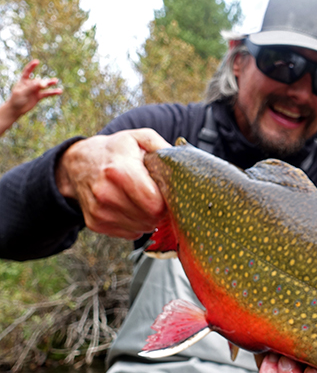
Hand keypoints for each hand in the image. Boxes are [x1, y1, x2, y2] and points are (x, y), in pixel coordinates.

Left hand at [9, 59, 61, 115]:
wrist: (16, 109)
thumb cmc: (16, 99)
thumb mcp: (22, 93)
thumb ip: (31, 88)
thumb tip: (41, 83)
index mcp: (23, 81)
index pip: (27, 72)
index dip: (31, 67)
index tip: (37, 62)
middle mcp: (30, 84)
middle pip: (38, 81)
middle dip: (42, 83)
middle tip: (44, 85)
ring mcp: (35, 90)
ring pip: (44, 86)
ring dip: (50, 83)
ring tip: (56, 81)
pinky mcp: (38, 96)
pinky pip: (47, 93)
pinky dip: (53, 93)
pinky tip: (59, 91)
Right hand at [55, 128, 169, 238]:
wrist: (78, 163)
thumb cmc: (115, 150)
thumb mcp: (139, 138)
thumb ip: (162, 148)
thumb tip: (183, 162)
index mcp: (119, 171)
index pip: (154, 204)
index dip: (166, 201)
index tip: (164, 192)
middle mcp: (106, 194)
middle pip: (150, 219)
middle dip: (158, 210)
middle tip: (154, 196)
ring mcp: (99, 211)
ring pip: (141, 229)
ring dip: (148, 218)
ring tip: (141, 200)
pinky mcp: (95, 223)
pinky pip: (129, 234)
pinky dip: (135, 224)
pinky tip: (130, 207)